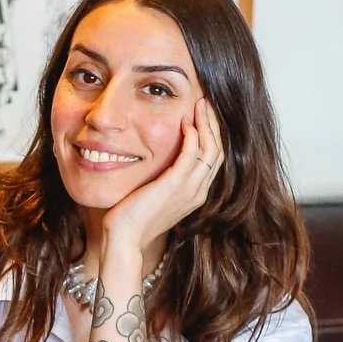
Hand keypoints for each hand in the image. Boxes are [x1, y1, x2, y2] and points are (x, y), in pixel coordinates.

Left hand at [103, 101, 223, 259]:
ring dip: (207, 124)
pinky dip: (193, 136)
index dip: (212, 134)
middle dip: (213, 124)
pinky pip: (192, 154)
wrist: (125, 238)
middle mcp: (198, 191)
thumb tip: (160, 159)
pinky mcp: (175, 185)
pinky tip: (186, 122)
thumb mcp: (155, 195)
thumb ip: (164, 178)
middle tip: (205, 103)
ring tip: (200, 105)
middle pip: (218, 151)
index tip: (203, 115)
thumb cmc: (133, 218)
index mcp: (195, 193)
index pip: (213, 158)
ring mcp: (189, 189)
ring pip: (211, 150)